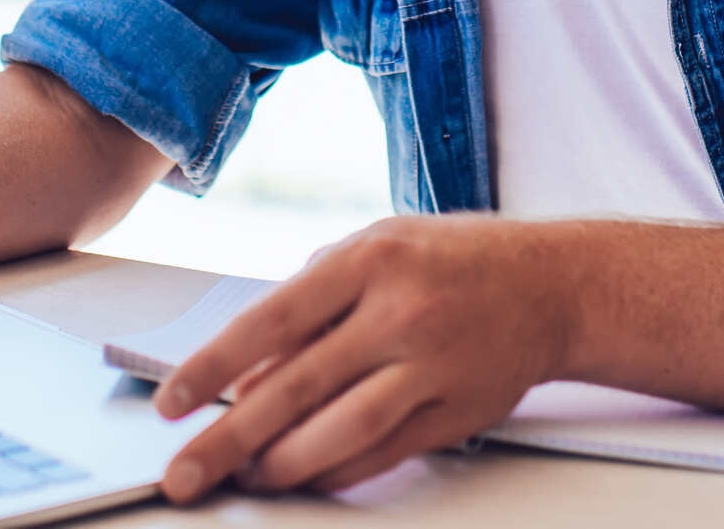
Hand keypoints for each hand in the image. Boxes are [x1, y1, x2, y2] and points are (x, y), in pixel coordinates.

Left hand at [151, 214, 578, 500]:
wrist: (553, 283)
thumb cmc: (452, 259)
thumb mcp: (377, 245)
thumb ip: (312, 295)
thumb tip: (249, 364)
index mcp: (370, 258)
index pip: (272, 318)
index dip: (213, 365)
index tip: (171, 402)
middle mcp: (400, 311)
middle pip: (297, 387)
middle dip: (230, 438)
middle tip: (185, 472)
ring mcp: (432, 364)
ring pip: (342, 431)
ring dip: (283, 464)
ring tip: (245, 478)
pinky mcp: (457, 410)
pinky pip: (384, 454)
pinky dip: (337, 472)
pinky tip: (305, 479)